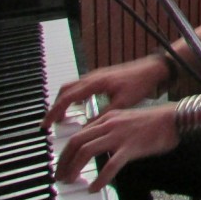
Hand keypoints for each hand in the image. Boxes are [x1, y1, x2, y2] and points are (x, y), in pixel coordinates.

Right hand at [42, 56, 167, 130]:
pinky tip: (79, 107)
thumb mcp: (121, 104)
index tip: (46, 124)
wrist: (154, 69)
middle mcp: (93, 76)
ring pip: (72, 87)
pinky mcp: (103, 76)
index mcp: (95, 83)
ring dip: (64, 101)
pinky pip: (81, 86)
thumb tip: (85, 130)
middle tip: (51, 122)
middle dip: (56, 106)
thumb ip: (102, 116)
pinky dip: (74, 96)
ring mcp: (97, 75)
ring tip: (62, 117)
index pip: (67, 97)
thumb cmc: (140, 84)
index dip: (54, 112)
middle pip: (65, 90)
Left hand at [55, 105, 178, 191]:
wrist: (175, 118)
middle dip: (63, 161)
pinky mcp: (131, 148)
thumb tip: (97, 143)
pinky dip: (99, 179)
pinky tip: (95, 188)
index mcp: (108, 118)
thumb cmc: (155, 121)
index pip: (79, 134)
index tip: (63, 164)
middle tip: (60, 176)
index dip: (66, 151)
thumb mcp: (127, 118)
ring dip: (74, 168)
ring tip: (70, 181)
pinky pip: (110, 165)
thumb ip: (111, 128)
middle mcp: (110, 125)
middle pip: (76, 142)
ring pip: (86, 151)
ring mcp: (120, 136)